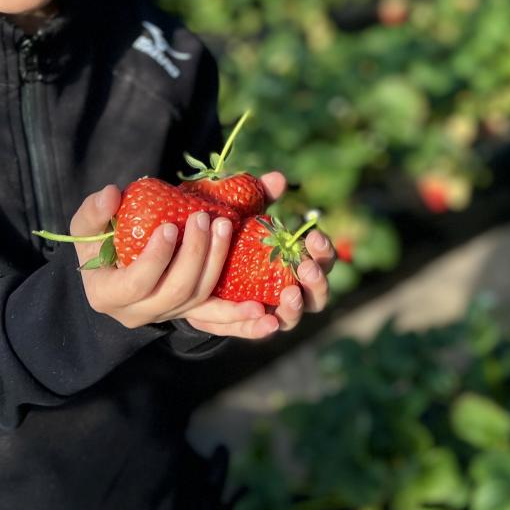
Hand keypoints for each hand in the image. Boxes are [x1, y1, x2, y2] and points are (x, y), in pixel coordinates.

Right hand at [70, 185, 247, 330]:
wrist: (113, 266)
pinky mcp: (190, 311)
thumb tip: (110, 194)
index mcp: (109, 294)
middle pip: (175, 291)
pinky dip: (238, 316)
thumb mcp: (88, 226)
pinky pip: (216, 318)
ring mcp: (168, 314)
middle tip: (205, 218)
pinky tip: (260, 310)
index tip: (170, 227)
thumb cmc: (98, 243)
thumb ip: (95, 210)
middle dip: (194, 254)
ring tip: (226, 228)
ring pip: (199, 298)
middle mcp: (139, 312)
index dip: (155, 259)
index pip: (136, 283)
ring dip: (216, 263)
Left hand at [182, 170, 336, 338]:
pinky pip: (256, 331)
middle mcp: (288, 289)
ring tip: (288, 293)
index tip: (313, 236)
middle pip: (317, 293)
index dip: (323, 250)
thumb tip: (278, 178)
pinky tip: (267, 320)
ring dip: (295, 307)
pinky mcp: (241, 324)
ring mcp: (267, 311)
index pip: (321, 259)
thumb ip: (259, 196)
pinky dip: (264, 328)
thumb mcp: (240, 211)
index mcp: (295, 261)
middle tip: (306, 267)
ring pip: (292, 317)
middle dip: (317, 281)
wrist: (187, 261)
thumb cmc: (225, 234)